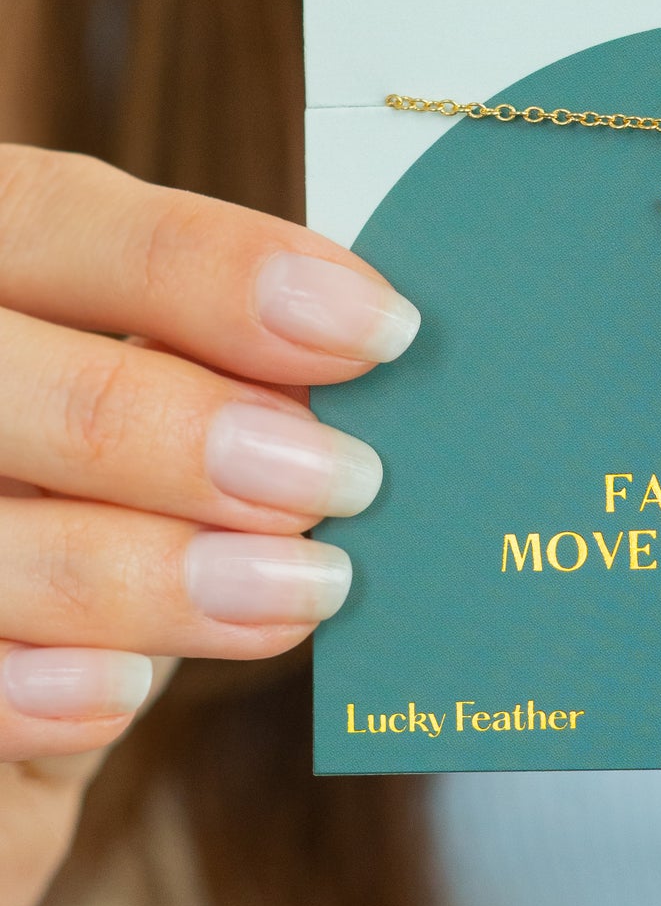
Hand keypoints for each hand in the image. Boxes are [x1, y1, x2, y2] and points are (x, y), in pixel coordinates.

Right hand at [0, 145, 417, 905]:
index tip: (378, 326)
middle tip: (346, 480)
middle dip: (189, 429)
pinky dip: (43, 689)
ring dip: (155, 574)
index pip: (51, 216)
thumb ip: (215, 372)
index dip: (209, 265)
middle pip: (11, 374)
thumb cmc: (85, 507)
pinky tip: (127, 688)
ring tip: (301, 591)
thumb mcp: (148, 413)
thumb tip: (374, 361)